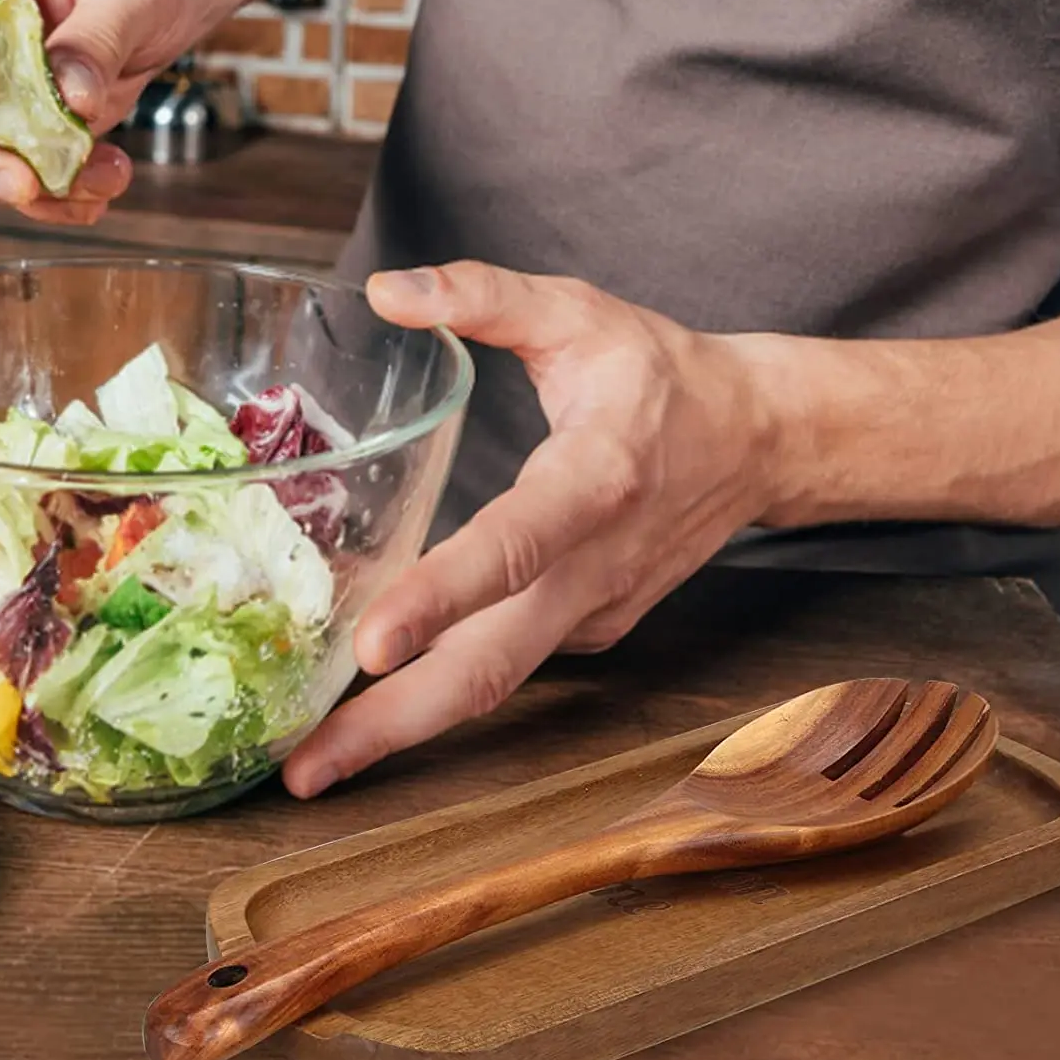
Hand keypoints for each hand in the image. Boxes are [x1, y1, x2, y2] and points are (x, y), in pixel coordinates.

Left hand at [283, 262, 783, 797]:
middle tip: (304, 769)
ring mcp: (596, 610)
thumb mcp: (579, 313)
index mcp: (596, 477)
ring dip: (404, 729)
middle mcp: (596, 565)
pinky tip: (370, 697)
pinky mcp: (591, 629)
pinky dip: (439, 687)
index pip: (515, 545)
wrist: (755, 441)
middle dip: (395, 722)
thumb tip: (387, 290)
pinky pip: (509, 663)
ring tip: (314, 765)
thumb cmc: (660, 375)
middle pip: (492, 662)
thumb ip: (484, 295)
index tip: (372, 647)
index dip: (444, 598)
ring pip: (496, 683)